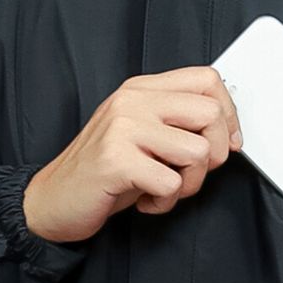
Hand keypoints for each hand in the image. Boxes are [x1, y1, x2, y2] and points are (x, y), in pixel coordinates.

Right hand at [22, 65, 242, 242]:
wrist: (53, 199)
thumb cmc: (103, 171)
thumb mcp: (141, 135)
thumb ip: (176, 122)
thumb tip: (227, 129)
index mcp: (141, 90)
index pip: (207, 80)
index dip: (229, 114)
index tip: (226, 142)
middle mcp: (132, 101)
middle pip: (210, 114)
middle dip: (215, 155)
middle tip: (190, 172)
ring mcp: (122, 128)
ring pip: (197, 152)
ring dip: (188, 184)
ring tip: (163, 189)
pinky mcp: (116, 160)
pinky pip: (171, 183)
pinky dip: (164, 202)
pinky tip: (145, 200)